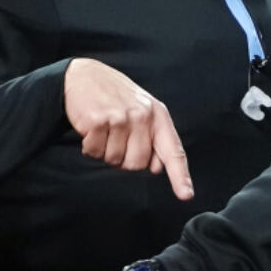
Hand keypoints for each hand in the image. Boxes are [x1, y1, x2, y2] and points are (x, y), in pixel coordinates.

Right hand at [64, 58, 192, 199]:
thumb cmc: (114, 97)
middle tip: (116, 138)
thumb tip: (156, 167)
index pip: (173, 150)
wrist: (83, 75)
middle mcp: (142, 116)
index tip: (186, 195)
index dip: (180, 175)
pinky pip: (95, 152)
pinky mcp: (98, 120)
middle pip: (137, 164)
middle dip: (124, 159)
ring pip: (114, 160)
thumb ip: (152, 137)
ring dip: (105, 151)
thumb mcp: (141, 110)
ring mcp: (121, 118)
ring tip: (103, 129)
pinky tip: (91, 128)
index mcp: (158, 115)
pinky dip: (90, 146)